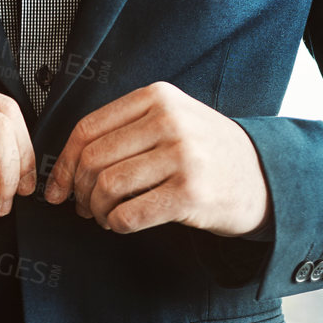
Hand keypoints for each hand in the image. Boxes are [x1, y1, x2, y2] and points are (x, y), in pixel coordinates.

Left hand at [44, 81, 270, 236]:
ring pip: (108, 187)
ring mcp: (182, 157)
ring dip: (98, 210)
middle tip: (84, 207)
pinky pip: (129, 215)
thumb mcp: (172, 119)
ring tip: (106, 216)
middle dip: (79, 191)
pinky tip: (122, 224)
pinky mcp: (190, 194)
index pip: (88, 129)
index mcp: (158, 97)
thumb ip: (126, 129)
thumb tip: (68, 166)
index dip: (64, 163)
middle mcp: (170, 121)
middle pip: (94, 159)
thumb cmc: (207, 152)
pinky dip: (116, 224)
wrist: (263, 177)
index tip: (58, 187)